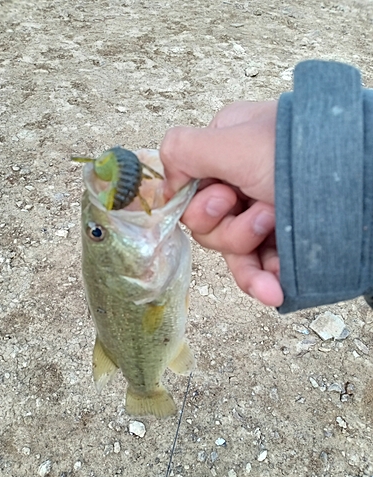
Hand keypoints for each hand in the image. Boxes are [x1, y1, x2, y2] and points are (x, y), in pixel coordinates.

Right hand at [160, 101, 282, 306]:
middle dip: (228, 225)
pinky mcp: (278, 241)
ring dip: (247, 246)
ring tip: (275, 226)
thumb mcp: (233, 142)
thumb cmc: (295, 153)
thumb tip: (164, 185)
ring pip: (228, 248)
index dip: (198, 204)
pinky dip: (261, 280)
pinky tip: (273, 291)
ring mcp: (259, 212)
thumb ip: (183, 151)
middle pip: (205, 224)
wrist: (359, 183)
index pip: (187, 190)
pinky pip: (256, 269)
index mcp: (224, 151)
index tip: (223, 197)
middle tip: (256, 209)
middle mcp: (239, 181)